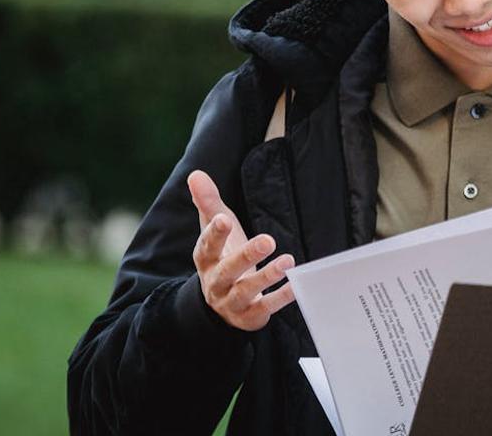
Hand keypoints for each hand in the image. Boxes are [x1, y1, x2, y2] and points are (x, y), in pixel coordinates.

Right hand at [189, 170, 295, 330]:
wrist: (221, 305)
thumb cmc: (223, 256)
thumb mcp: (215, 230)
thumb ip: (208, 203)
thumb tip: (195, 175)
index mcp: (206, 260)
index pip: (206, 247)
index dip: (214, 234)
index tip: (223, 219)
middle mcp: (215, 282)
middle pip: (228, 270)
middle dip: (246, 255)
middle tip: (268, 240)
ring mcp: (232, 302)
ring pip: (246, 290)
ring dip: (267, 276)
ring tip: (288, 260)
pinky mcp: (250, 316)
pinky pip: (265, 308)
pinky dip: (280, 297)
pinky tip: (296, 285)